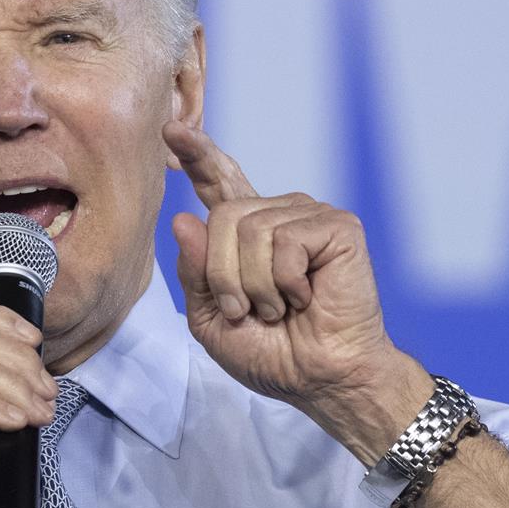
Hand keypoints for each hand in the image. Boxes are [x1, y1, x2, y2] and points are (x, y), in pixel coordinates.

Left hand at [164, 120, 430, 459]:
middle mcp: (277, 215)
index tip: (172, 129)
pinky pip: (284, 241)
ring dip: (256, 286)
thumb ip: (195, 272)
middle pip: (220, 218)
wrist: (320, 378)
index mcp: (247, 234)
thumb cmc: (273, 354)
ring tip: (282, 308)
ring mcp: (308, 216)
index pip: (218, 184)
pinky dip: (286, 282)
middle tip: (251, 311)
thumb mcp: (212, 318)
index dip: (197, 155)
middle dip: (225, 277)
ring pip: (248, 231)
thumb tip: (184, 219)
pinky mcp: (336, 226)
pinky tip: (306, 297)